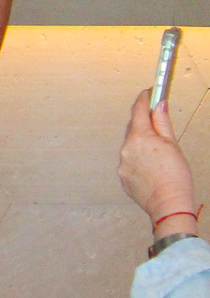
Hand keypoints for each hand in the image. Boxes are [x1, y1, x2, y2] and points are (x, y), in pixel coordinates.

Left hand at [120, 91, 197, 235]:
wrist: (168, 205)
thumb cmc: (175, 177)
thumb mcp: (173, 145)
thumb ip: (162, 123)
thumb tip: (159, 104)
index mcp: (139, 137)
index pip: (138, 111)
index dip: (144, 100)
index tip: (149, 93)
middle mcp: (126, 148)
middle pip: (133, 129)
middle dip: (144, 126)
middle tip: (158, 128)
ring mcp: (122, 163)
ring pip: (130, 146)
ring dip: (141, 146)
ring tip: (158, 157)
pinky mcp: (122, 176)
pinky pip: (129, 161)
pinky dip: (138, 160)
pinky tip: (151, 169)